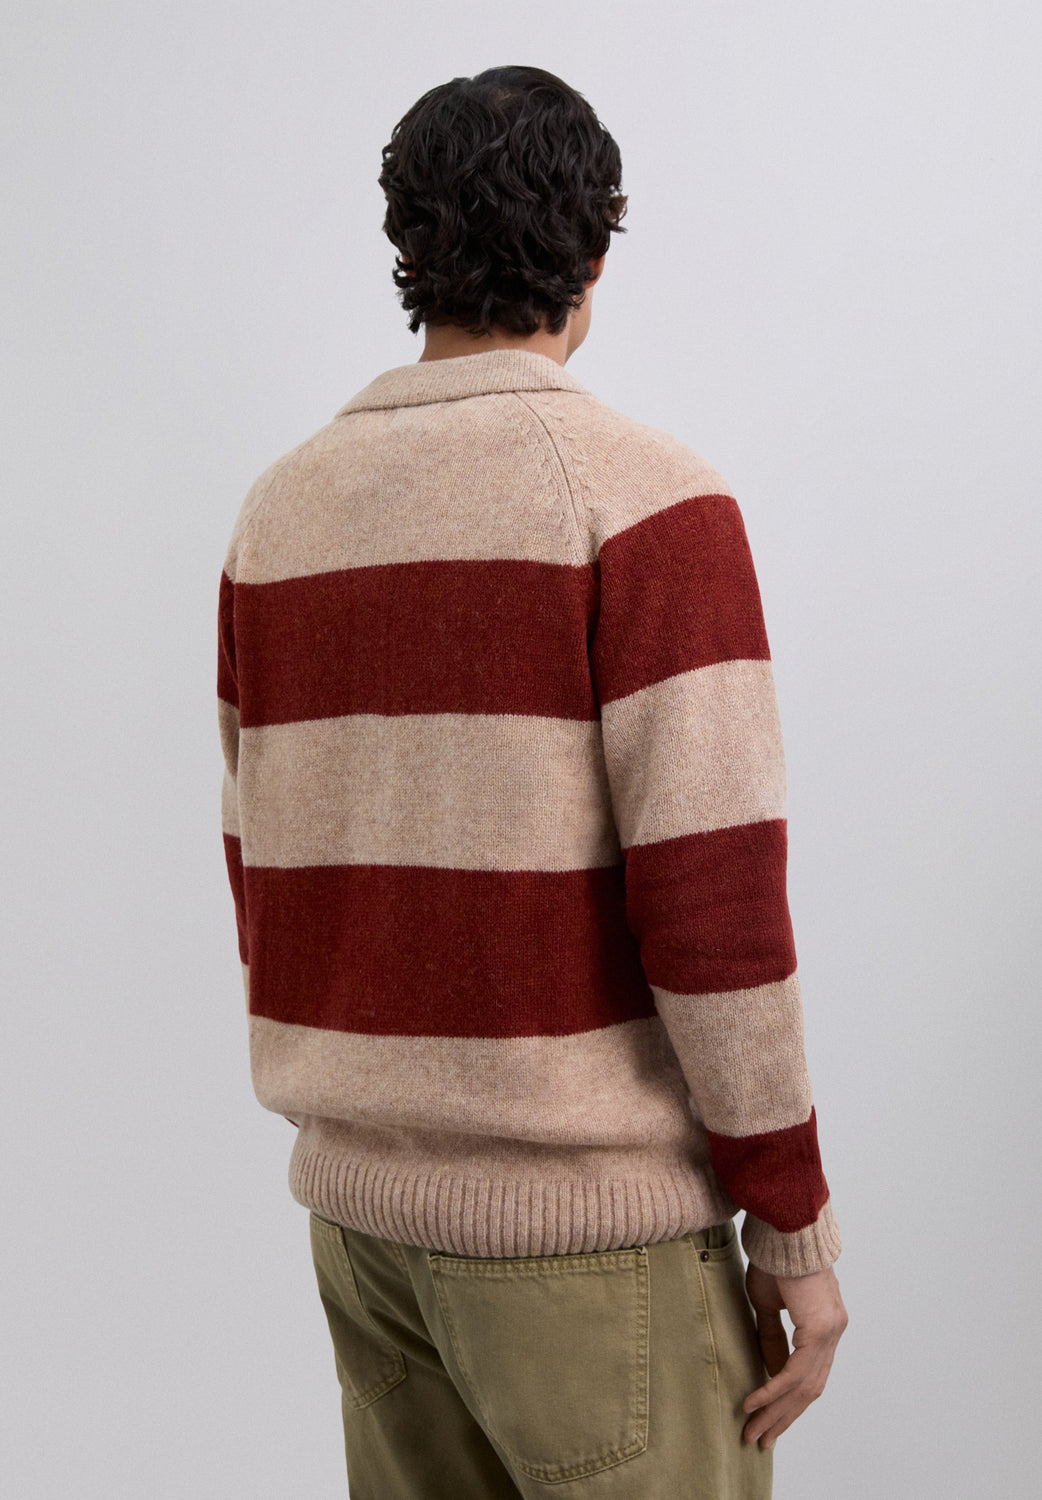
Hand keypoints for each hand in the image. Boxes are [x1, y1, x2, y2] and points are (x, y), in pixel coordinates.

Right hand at [741, 1261, 847, 1449]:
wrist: (784, 1228)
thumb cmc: (775, 1258)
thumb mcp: (769, 1303)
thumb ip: (773, 1337)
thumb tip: (772, 1371)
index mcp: (825, 1325)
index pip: (810, 1374)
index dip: (790, 1401)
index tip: (769, 1420)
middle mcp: (834, 1332)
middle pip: (810, 1389)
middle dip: (783, 1417)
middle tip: (761, 1439)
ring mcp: (830, 1332)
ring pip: (803, 1386)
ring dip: (776, 1412)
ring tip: (754, 1431)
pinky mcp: (819, 1329)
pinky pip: (795, 1371)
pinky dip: (773, 1389)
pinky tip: (754, 1403)